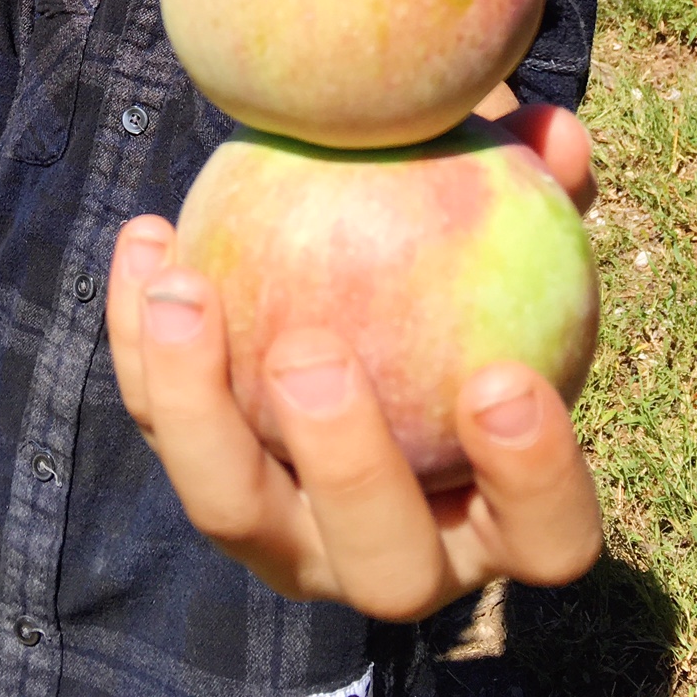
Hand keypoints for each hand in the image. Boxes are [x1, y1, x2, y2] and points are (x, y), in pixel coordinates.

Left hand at [106, 105, 601, 617]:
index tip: (503, 379)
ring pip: (232, 508)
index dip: (534, 478)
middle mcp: (392, 553)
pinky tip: (149, 236)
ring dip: (199, 406)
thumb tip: (555, 131)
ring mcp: (287, 532)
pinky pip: (159, 418)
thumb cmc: (462, 272)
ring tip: (187, 292)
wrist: (358, 301)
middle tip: (312, 352)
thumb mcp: (508, 229)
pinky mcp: (202, 473)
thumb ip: (538, 188)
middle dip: (345, 468)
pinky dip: (142, 337)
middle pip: (383, 564)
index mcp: (500, 516)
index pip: (547, 536)